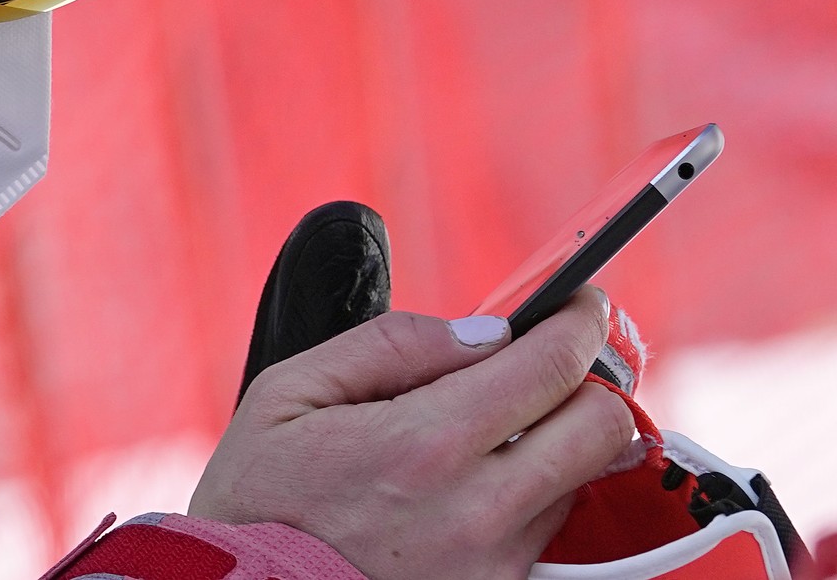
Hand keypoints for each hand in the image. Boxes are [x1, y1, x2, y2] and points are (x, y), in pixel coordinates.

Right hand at [189, 287, 631, 579]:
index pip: (552, 367)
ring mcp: (494, 567)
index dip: (577, 320)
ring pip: (581, 481)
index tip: (577, 303)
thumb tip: (484, 332)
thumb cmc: (255, 500)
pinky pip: (550, 535)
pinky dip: (531, 500)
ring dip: (553, 444)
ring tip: (490, 435)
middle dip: (585, 382)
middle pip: (601, 428)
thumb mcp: (289, 394)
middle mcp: (477, 512)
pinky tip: (476, 490)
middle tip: (546, 365)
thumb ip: (390, 345)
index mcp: (424, 444)